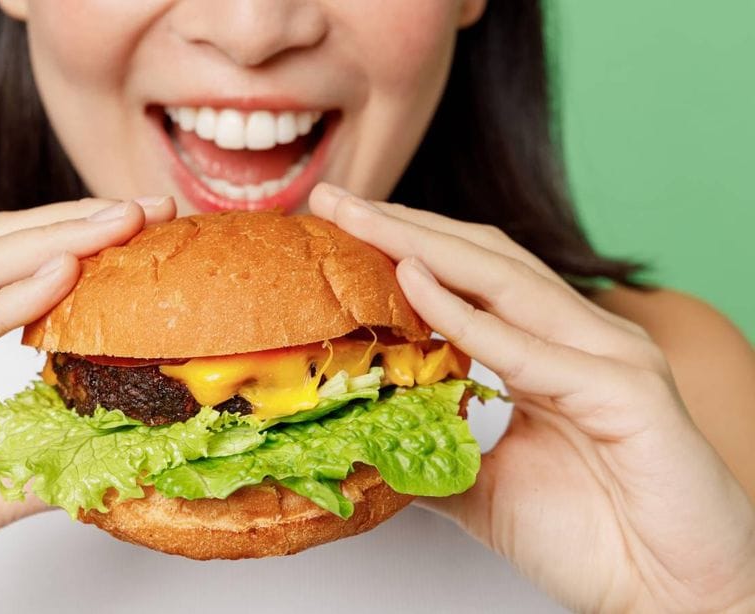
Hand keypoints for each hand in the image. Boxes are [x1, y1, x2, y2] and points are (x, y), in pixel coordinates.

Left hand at [309, 184, 754, 611]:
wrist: (672, 599)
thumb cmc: (597, 538)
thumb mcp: (484, 485)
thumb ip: (433, 449)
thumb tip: (367, 436)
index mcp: (555, 348)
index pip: (471, 275)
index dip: (405, 244)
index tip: (337, 225)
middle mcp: (583, 337)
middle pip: (483, 257)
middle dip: (403, 224)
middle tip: (334, 198)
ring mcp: (610, 356)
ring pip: (505, 282)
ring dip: (423, 246)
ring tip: (359, 219)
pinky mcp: (627, 392)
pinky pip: (530, 349)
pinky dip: (468, 317)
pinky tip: (414, 284)